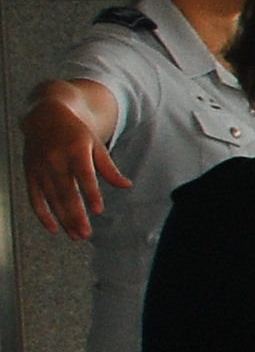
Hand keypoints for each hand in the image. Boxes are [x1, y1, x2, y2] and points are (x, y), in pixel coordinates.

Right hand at [22, 83, 125, 241]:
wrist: (44, 116)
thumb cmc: (75, 133)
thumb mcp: (95, 144)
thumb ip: (109, 167)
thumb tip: (127, 186)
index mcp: (75, 149)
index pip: (84, 174)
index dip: (90, 193)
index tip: (98, 210)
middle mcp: (55, 159)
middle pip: (65, 191)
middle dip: (75, 215)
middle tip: (86, 235)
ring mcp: (40, 167)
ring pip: (51, 198)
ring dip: (63, 219)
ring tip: (76, 235)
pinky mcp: (30, 173)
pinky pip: (34, 197)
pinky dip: (42, 214)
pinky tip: (53, 229)